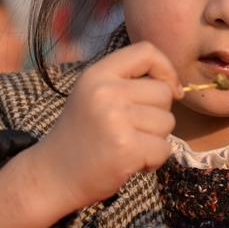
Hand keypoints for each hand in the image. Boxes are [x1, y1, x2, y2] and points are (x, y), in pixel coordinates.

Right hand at [30, 41, 182, 211]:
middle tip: (131, 130)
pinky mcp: (126, 148)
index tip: (168, 90)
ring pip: (167, 122)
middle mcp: (105, 92)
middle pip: (163, 92)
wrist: (53, 176)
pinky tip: (130, 162)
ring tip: (127, 145)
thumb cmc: (82, 135)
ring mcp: (115, 120)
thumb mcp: (95, 95)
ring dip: (155, 139)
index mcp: (97, 74)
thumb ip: (128, 82)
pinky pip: (164, 149)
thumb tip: (175, 87)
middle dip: (157, 114)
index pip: (147, 51)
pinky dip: (153, 160)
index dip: (166, 69)